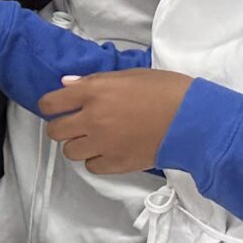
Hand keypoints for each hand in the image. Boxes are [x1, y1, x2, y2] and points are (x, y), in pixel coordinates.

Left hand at [37, 70, 191, 174]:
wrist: (192, 119)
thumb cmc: (166, 90)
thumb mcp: (129, 75)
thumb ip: (94, 81)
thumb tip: (67, 85)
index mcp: (94, 92)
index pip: (51, 103)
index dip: (50, 106)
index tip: (56, 107)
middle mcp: (93, 119)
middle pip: (55, 131)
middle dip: (62, 127)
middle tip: (76, 124)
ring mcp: (103, 144)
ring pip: (70, 152)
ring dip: (78, 144)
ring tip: (95, 138)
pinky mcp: (116, 164)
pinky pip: (91, 167)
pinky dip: (96, 160)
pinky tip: (109, 150)